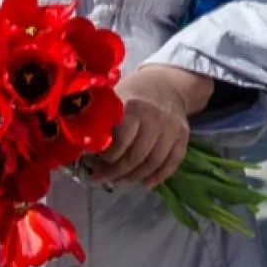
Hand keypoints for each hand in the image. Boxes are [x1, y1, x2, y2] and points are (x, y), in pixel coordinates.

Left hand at [96, 66, 192, 188]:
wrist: (167, 83)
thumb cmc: (133, 93)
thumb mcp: (115, 97)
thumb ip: (102, 121)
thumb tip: (82, 148)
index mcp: (134, 107)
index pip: (121, 140)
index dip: (107, 157)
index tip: (95, 162)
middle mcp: (156, 118)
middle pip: (136, 156)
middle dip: (116, 172)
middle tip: (103, 178)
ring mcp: (172, 128)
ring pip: (153, 162)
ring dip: (134, 177)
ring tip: (119, 181)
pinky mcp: (183, 136)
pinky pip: (172, 162)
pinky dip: (159, 176)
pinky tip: (144, 183)